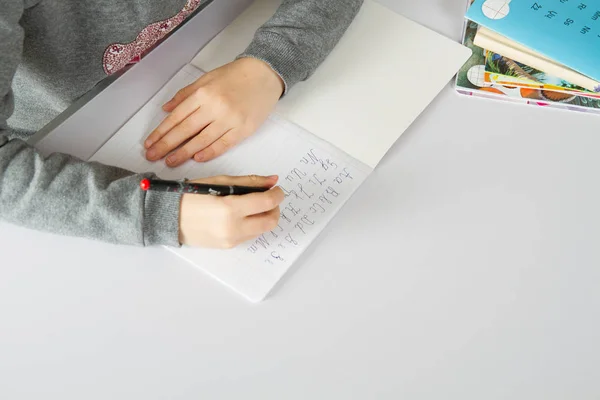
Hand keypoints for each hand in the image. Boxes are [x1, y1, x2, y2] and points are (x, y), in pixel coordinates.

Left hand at [144, 57, 284, 166]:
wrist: (264, 74)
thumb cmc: (235, 76)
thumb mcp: (206, 79)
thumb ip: (185, 94)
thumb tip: (166, 110)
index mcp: (203, 93)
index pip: (176, 117)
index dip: (161, 132)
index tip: (150, 143)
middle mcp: (215, 107)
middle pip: (185, 131)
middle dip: (167, 145)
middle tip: (153, 156)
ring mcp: (230, 119)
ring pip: (202, 140)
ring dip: (184, 153)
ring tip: (171, 162)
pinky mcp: (243, 129)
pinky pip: (223, 144)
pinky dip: (209, 152)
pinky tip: (197, 158)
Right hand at [179, 175, 283, 248]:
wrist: (168, 217)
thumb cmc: (191, 195)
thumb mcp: (220, 181)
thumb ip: (249, 182)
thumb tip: (273, 180)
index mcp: (230, 208)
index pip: (267, 202)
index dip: (277, 194)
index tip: (277, 189)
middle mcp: (233, 228)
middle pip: (270, 221)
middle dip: (275, 208)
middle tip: (269, 198)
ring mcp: (231, 240)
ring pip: (262, 230)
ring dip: (264, 217)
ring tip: (253, 206)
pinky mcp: (228, 247)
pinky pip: (249, 236)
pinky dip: (252, 225)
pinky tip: (242, 215)